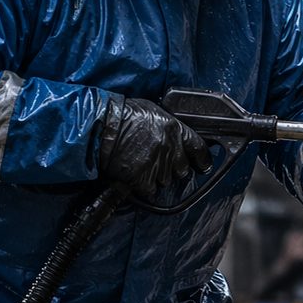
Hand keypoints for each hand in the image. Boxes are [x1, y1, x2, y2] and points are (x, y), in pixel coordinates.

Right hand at [98, 97, 212, 195]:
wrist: (100, 127)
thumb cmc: (123, 115)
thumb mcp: (153, 112)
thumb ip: (169, 126)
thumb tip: (176, 136)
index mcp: (174, 129)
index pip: (199, 148)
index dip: (202, 159)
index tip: (202, 165)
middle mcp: (169, 147)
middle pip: (183, 169)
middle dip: (174, 169)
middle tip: (161, 164)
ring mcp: (156, 164)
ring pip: (166, 181)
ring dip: (157, 178)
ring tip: (143, 166)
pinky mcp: (142, 178)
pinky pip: (150, 190)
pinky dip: (143, 187)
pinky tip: (135, 177)